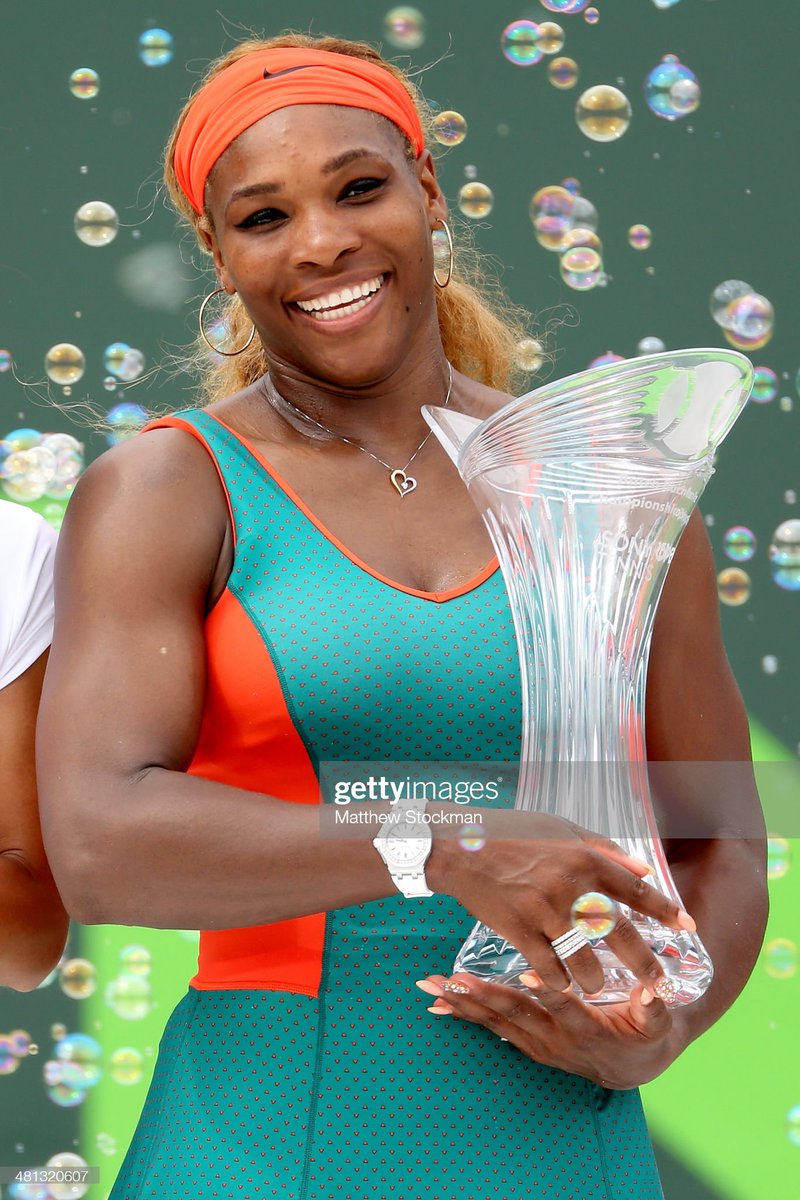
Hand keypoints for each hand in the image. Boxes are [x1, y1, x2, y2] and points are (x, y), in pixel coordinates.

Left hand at [417, 971, 680, 1089]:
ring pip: (495, 1022)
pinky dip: (464, 1015)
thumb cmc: (646, 1035)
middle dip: (484, 996)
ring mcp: (537, 1044)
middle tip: (454, 979)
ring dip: (463, 1004)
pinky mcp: (526, 1042)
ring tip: (433, 986)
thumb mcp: (658, 1024)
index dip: (549, 993)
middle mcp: (555, 1040)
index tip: (529, 976)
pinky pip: (491, 1029)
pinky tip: (437, 1005)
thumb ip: (654, 1008)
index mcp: (587, 1030)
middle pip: (516, 1015)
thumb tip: (654, 990)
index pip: (565, 1009)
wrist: (633, 1067)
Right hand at [428, 810, 695, 996]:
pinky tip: (562, 985)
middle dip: (642, 962)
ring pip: (583, 959)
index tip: (688, 927)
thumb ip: (602, 849)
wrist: (460, 845)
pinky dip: (558, 980)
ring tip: (597, 987)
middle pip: (617, 932)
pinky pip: (548, 967)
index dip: (665, 910)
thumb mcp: (561, 828)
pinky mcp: (517, 929)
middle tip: (658, 982)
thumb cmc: (512, 834)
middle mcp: (569, 885)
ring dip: (593, 980)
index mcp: (583, 857)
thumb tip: (642, 870)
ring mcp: (543, 909)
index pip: (635, 889)